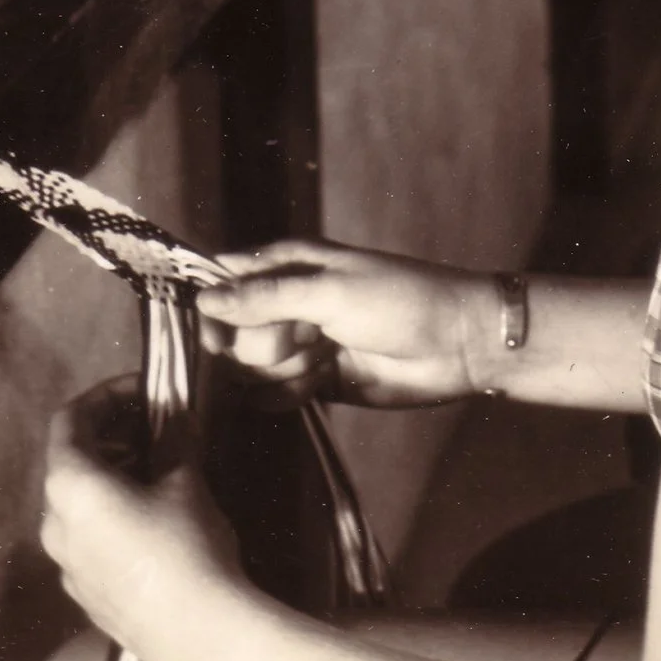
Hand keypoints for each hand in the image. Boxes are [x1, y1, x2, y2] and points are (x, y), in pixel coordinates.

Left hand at [41, 375, 250, 660]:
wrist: (197, 634)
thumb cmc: (186, 544)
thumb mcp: (185, 481)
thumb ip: (173, 440)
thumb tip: (176, 412)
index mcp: (70, 486)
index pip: (69, 420)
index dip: (105, 396)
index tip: (144, 390)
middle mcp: (53, 524)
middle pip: (70, 464)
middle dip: (111, 438)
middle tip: (156, 427)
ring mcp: (65, 566)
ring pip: (78, 506)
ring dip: (111, 479)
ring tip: (158, 473)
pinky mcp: (85, 596)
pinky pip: (88, 542)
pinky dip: (111, 518)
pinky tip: (152, 523)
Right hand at [196, 240, 497, 408]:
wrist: (456, 345)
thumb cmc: (400, 301)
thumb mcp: (332, 291)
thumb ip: (266, 297)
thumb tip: (204, 300)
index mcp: (287, 265)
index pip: (220, 281)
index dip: (210, 309)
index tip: (214, 336)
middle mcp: (286, 303)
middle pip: (230, 334)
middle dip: (259, 346)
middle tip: (305, 339)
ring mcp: (298, 343)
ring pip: (249, 369)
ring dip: (280, 371)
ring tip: (324, 358)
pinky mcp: (312, 380)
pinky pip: (272, 395)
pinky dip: (291, 393)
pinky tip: (324, 381)